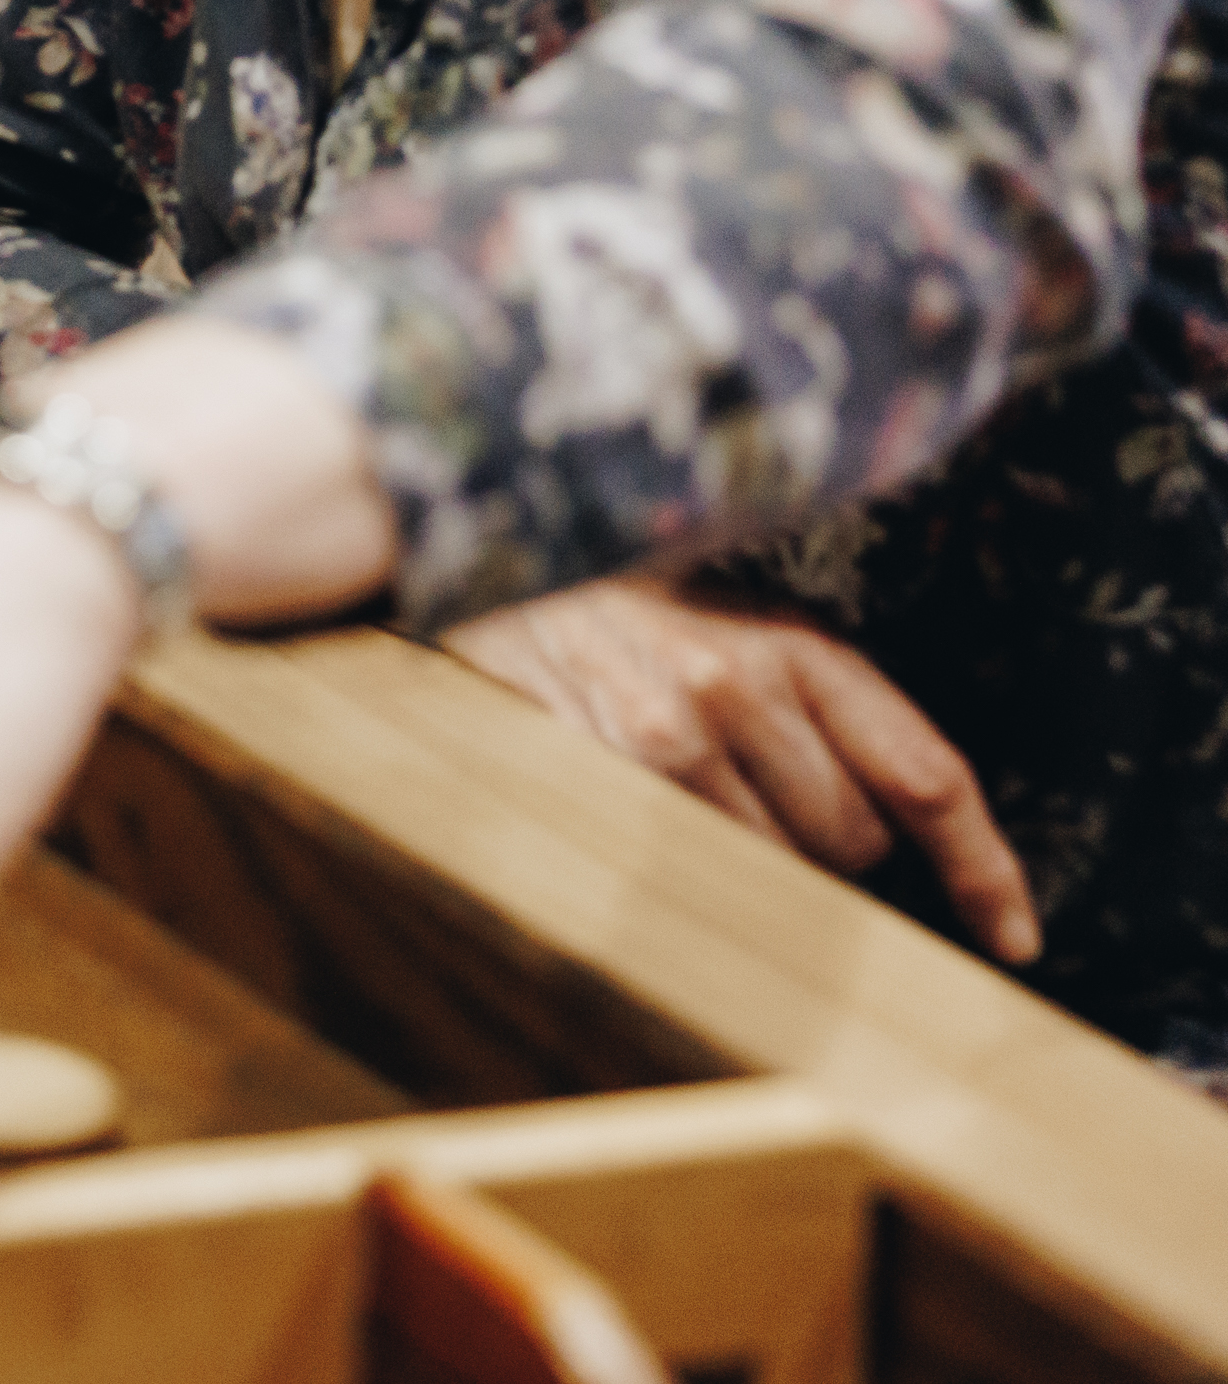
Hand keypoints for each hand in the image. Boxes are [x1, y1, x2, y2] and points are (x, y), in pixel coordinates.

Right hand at [445, 576, 1037, 963]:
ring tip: (693, 797)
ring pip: (768, 869)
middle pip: (852, 843)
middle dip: (829, 845)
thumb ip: (817, 708)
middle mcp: (735, 690)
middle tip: (763, 796)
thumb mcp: (739, 625)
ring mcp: (659, 740)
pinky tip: (647, 823)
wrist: (484, 560)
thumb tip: (898, 832)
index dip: (984, 870)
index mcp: (793, 643)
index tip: (1012, 936)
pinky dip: (683, 870)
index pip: (927, 776)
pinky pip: (682, 870)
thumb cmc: (626, 605)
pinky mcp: (592, 775)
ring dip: (752, 862)